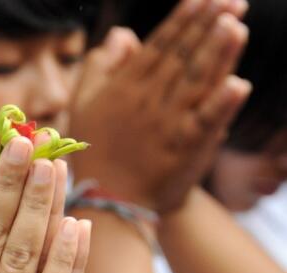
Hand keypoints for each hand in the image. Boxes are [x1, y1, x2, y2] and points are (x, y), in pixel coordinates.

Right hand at [70, 0, 250, 212]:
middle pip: (181, 58)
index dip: (181, 21)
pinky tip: (238, 84)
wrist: (111, 201)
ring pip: (195, 82)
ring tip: (235, 25)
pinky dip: (221, 105)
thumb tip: (122, 33)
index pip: (159, 47)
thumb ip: (101, 67)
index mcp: (123, 89)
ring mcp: (167, 125)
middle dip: (206, 26)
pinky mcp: (185, 149)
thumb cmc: (98, 150)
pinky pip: (205, 123)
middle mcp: (146, 102)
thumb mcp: (85, 105)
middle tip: (230, 1)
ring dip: (218, 53)